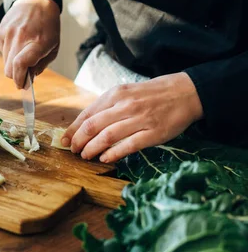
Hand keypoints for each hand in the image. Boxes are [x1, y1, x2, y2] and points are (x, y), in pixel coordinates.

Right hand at [0, 0, 59, 88]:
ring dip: (13, 64)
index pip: (20, 64)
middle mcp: (20, 37)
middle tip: (24, 75)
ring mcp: (8, 33)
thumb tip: (28, 80)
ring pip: (5, 62)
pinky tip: (18, 43)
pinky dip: (9, 53)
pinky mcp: (0, 31)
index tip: (22, 85)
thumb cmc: (48, 27)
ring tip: (24, 53)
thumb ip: (40, 65)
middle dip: (16, 76)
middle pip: (9, 69)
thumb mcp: (53, 47)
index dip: (19, 79)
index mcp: (37, 42)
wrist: (36, 2)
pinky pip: (2, 51)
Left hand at [62, 72, 203, 162]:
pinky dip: (113, 154)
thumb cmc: (152, 95)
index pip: (87, 114)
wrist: (185, 93)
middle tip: (74, 151)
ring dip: (92, 149)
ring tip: (86, 156)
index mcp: (116, 94)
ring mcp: (140, 119)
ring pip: (107, 137)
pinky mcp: (153, 133)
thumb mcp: (126, 93)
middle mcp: (125, 105)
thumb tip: (85, 124)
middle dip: (79, 141)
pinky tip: (105, 159)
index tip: (65, 141)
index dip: (73, 130)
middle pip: (93, 126)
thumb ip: (107, 106)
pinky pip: (128, 146)